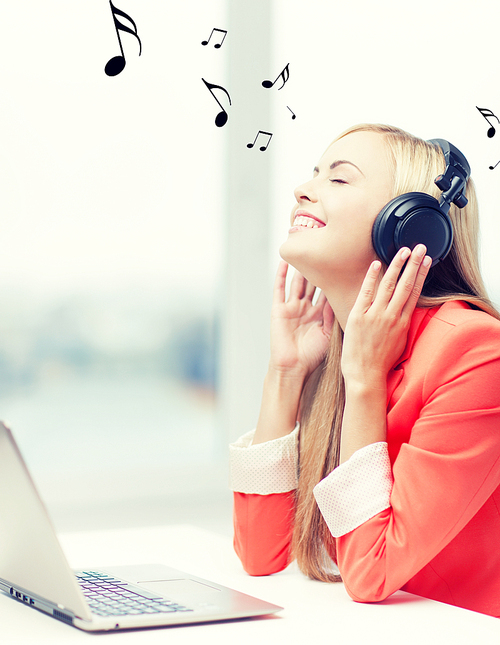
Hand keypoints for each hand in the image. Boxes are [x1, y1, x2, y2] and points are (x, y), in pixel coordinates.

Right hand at [269, 260, 333, 379]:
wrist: (293, 368)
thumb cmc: (312, 356)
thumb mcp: (328, 334)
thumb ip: (334, 315)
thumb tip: (342, 296)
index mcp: (319, 314)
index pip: (328, 291)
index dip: (335, 278)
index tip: (345, 262)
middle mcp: (306, 308)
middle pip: (313, 283)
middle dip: (318, 267)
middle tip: (326, 248)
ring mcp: (291, 307)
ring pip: (297, 282)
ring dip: (301, 267)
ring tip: (305, 248)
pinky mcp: (278, 309)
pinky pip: (279, 289)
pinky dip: (281, 275)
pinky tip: (285, 261)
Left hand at [341, 245, 430, 389]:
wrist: (365, 376)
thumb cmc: (379, 363)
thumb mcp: (398, 343)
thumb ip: (400, 325)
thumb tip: (402, 313)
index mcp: (402, 322)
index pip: (414, 293)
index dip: (421, 275)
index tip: (426, 261)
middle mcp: (391, 316)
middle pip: (405, 284)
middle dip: (414, 264)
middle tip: (420, 247)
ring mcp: (375, 315)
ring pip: (389, 285)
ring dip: (397, 265)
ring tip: (403, 251)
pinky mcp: (359, 317)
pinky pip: (366, 292)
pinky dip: (371, 277)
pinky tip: (377, 264)